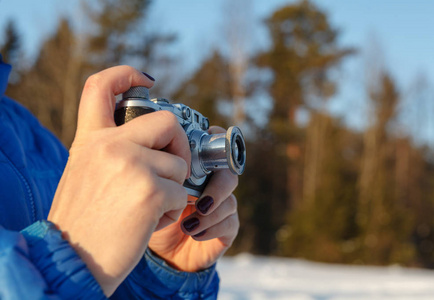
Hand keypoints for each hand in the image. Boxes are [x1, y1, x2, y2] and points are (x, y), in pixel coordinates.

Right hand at [48, 66, 189, 295]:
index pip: (100, 87)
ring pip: (178, 164)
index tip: (146, 79)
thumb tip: (152, 140)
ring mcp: (131, 165)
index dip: (125, 74)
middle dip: (179, 145)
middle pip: (166, 121)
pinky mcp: (150, 190)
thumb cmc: (83, 223)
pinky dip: (172, 210)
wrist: (72, 261)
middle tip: (175, 168)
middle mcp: (109, 145)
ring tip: (148, 208)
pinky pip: (181, 192)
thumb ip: (112, 151)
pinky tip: (149, 222)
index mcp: (90, 140)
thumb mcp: (85, 174)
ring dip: (172, 188)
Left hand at [148, 126, 239, 271]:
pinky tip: (193, 233)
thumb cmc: (153, 212)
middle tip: (198, 202)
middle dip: (216, 187)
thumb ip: (159, 168)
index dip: (214, 148)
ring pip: (230, 201)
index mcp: (198, 167)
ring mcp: (222, 206)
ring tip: (187, 224)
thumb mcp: (150, 187)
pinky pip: (230, 223)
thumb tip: (160, 157)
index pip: (217, 146)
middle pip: (229, 173)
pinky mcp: (227, 229)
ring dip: (209, 213)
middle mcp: (214, 183)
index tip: (194, 163)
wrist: (159, 251)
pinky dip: (211, 228)